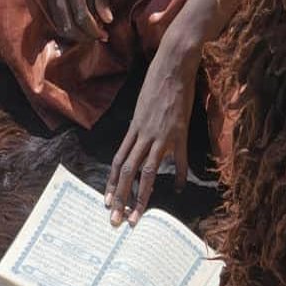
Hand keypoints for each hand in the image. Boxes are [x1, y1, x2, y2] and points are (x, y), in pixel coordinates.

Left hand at [105, 34, 200, 224]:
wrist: (172, 65)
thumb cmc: (157, 81)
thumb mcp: (143, 105)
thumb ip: (142, 125)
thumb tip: (143, 140)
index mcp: (133, 128)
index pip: (118, 162)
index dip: (111, 183)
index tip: (107, 201)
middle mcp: (143, 134)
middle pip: (127, 172)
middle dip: (120, 198)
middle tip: (115, 220)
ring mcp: (160, 135)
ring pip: (146, 172)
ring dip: (140, 197)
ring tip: (136, 216)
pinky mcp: (178, 131)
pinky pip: (177, 158)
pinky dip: (178, 175)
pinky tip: (179, 189)